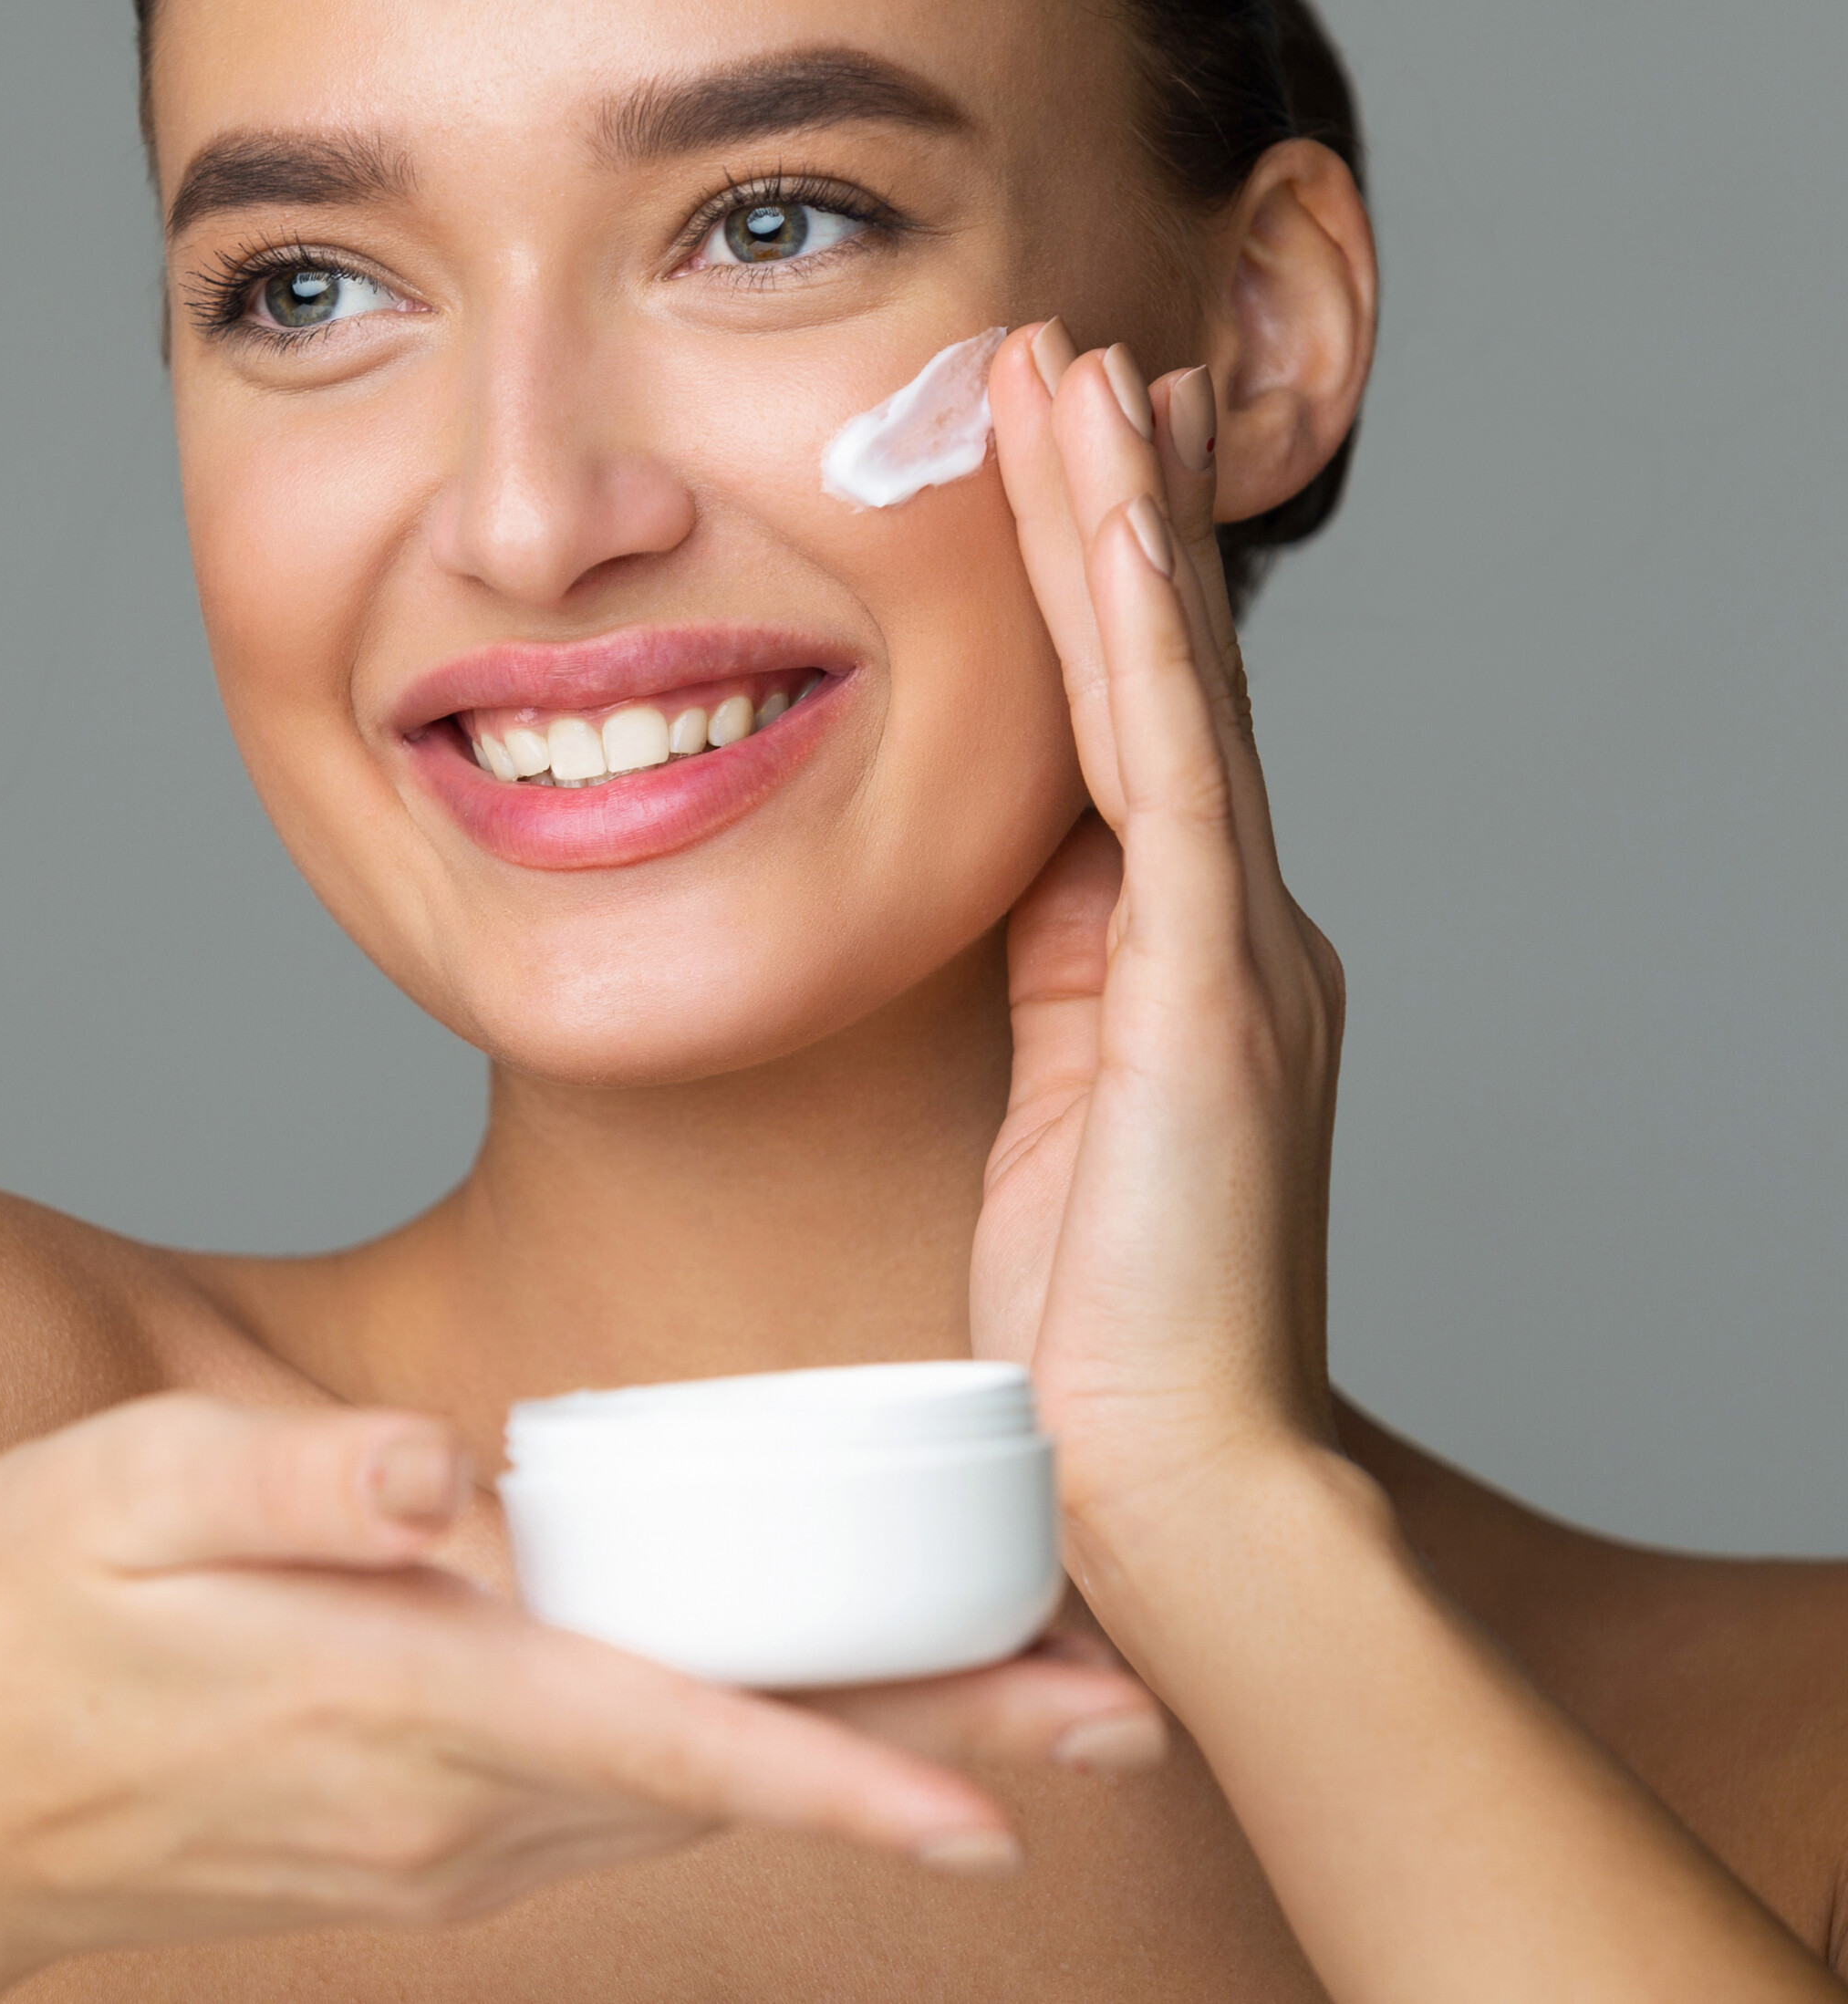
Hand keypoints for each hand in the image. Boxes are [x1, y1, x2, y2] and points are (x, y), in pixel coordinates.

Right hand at [0, 1393, 1157, 1999]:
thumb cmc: (19, 1614)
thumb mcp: (118, 1494)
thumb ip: (293, 1482)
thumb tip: (444, 1470)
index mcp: (397, 1706)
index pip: (660, 1742)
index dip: (835, 1773)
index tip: (995, 1801)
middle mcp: (456, 1807)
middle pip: (735, 1775)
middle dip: (935, 1755)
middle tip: (1122, 1722)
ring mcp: (453, 1845)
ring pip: (704, 1794)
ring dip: (873, 1759)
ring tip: (1034, 1711)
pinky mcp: (439, 1840)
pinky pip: (636, 1796)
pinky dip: (760, 1761)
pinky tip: (834, 1718)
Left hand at [973, 324, 1345, 1548]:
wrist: (1165, 1474)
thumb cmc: (1100, 1323)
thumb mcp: (1058, 1110)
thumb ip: (1057, 982)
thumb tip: (1023, 870)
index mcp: (1184, 958)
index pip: (1138, 735)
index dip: (1101, 595)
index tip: (1054, 466)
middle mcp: (1231, 928)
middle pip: (1165, 677)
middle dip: (1116, 512)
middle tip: (1074, 359)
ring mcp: (1232, 949)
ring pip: (1169, 690)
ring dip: (1119, 525)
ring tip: (1079, 375)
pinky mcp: (1205, 990)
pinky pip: (1162, 773)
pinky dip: (1134, 635)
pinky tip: (1103, 517)